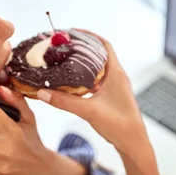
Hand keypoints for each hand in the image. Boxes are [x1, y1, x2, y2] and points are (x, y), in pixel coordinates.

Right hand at [36, 30, 147, 154]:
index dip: (89, 35)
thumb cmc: (119, 126)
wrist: (134, 144)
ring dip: (83, 63)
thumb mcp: (88, 111)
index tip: (72, 31)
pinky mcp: (113, 96)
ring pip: (98, 68)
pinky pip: (98, 81)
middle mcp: (117, 76)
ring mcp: (116, 86)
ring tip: (64, 60)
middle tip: (63, 45)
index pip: (103, 44)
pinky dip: (85, 78)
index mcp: (116, 73)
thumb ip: (64, 102)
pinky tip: (72, 83)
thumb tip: (42, 93)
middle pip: (99, 54)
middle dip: (82, 48)